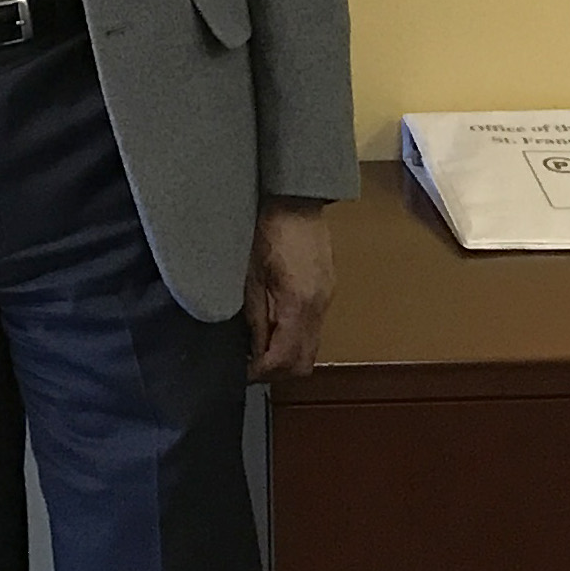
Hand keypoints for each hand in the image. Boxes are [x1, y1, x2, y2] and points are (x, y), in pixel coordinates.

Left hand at [244, 198, 334, 381]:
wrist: (296, 199)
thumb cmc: (268, 230)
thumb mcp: (251, 275)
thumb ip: (255, 316)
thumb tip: (252, 349)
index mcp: (299, 304)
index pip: (284, 358)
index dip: (260, 371)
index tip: (241, 370)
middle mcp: (319, 307)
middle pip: (304, 362)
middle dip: (276, 371)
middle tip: (250, 364)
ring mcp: (327, 299)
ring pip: (312, 348)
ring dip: (287, 355)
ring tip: (259, 345)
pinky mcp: (328, 290)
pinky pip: (315, 328)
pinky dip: (296, 337)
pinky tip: (274, 325)